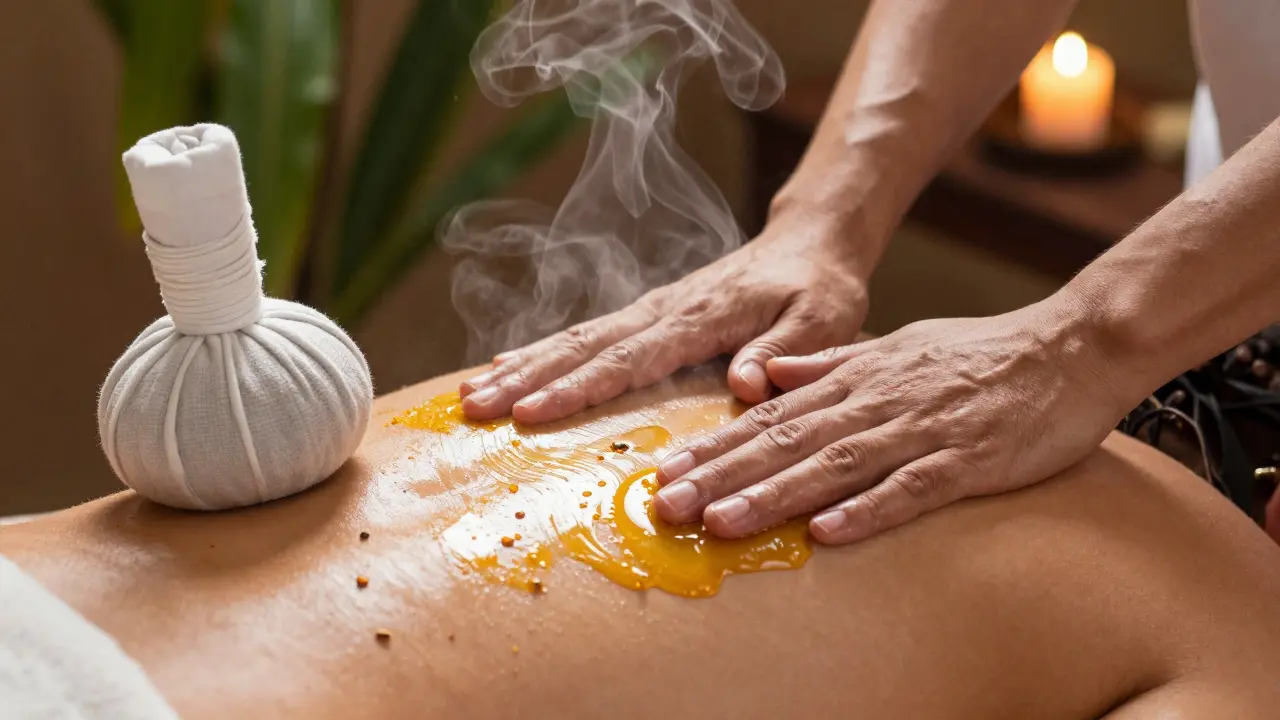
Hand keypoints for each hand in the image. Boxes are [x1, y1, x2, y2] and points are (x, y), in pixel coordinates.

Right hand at [459, 210, 872, 422]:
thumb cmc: (819, 289)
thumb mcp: (821, 321)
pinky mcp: (646, 316)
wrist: (809, 245)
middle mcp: (663, 311)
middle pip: (583, 346)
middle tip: (473, 407)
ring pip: (575, 339)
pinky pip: (587, 336)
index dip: (578, 388)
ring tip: (470, 393)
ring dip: (522, 366)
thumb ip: (784, 352)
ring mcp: (650, 311)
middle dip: (526, 378)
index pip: (629, 358)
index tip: (532, 413)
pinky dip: (542, 353)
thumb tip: (745, 385)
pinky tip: (506, 367)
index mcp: (700, 317)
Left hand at [652, 300, 1132, 543]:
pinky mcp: (966, 460)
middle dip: (722, 474)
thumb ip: (830, 363)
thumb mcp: (895, 347)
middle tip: (667, 505)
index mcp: (857, 377)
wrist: (1069, 347)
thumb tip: (769, 375)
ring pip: (835, 465)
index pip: (771, 415)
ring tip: (722, 521)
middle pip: (787, 442)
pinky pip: (911, 489)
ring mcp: (921, 430)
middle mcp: (877, 401)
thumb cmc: (979, 353)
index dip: (716, 444)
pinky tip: (827, 534)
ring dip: (775, 494)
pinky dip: (868, 510)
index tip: (666, 470)